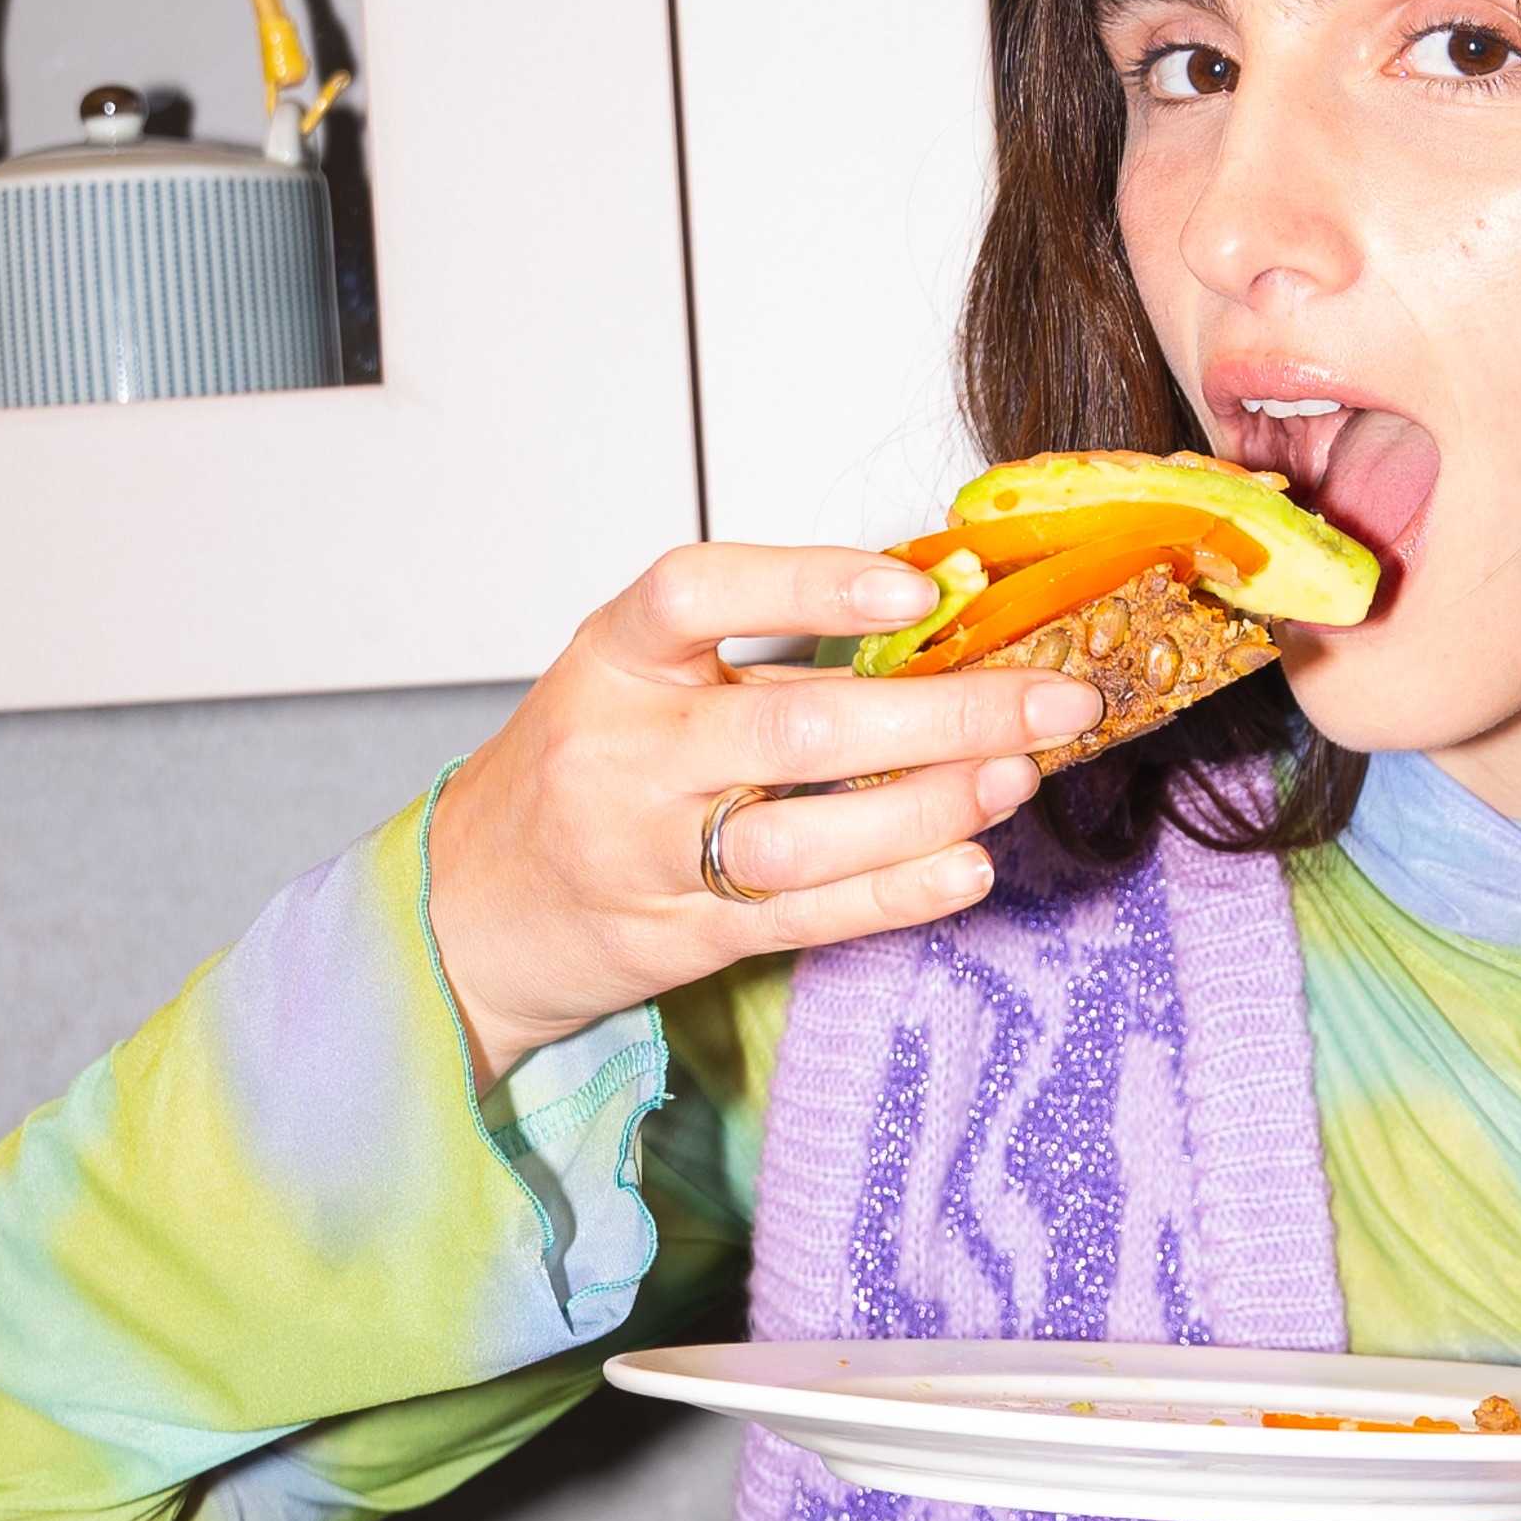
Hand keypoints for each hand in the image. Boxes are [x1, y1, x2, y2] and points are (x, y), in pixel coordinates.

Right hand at [424, 545, 1044, 1080]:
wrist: (468, 910)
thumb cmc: (576, 773)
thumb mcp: (633, 684)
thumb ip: (755, 658)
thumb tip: (934, 622)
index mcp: (612, 659)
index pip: (696, 592)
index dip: (807, 584)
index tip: (912, 586)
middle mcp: (623, 751)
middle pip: (796, 727)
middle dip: (946, 713)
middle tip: (1053, 699)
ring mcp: (646, 851)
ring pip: (805, 832)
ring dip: (931, 807)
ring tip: (1019, 777)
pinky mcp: (679, 935)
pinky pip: (802, 914)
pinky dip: (895, 892)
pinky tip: (969, 866)